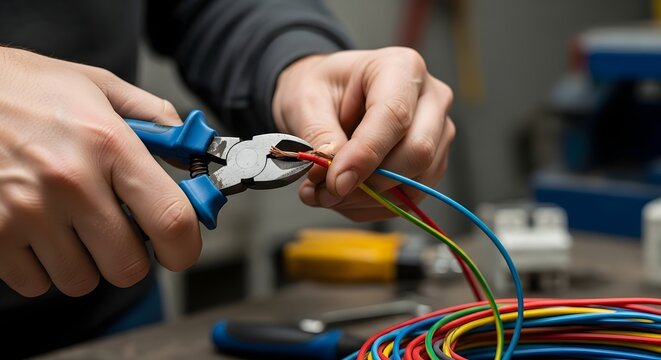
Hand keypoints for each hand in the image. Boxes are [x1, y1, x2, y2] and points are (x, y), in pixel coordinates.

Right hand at [0, 48, 200, 296]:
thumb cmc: (25, 89)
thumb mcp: (98, 86)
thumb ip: (154, 117)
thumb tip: (188, 153)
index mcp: (108, 143)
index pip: (171, 219)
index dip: (185, 248)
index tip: (180, 249)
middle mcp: (71, 182)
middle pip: (128, 267)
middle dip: (129, 256)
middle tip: (116, 232)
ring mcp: (27, 212)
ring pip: (81, 281)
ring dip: (83, 262)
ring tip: (68, 224)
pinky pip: (36, 284)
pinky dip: (40, 267)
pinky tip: (35, 230)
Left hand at [273, 47, 454, 220]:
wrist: (330, 94)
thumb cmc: (322, 89)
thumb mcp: (307, 102)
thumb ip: (321, 137)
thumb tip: (336, 176)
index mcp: (402, 68)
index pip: (395, 116)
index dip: (365, 155)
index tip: (335, 183)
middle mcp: (431, 99)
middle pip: (418, 152)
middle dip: (369, 182)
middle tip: (324, 191)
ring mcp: (437, 134)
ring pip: (417, 183)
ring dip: (367, 200)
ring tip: (324, 194)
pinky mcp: (431, 164)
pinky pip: (409, 198)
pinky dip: (372, 206)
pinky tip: (344, 196)